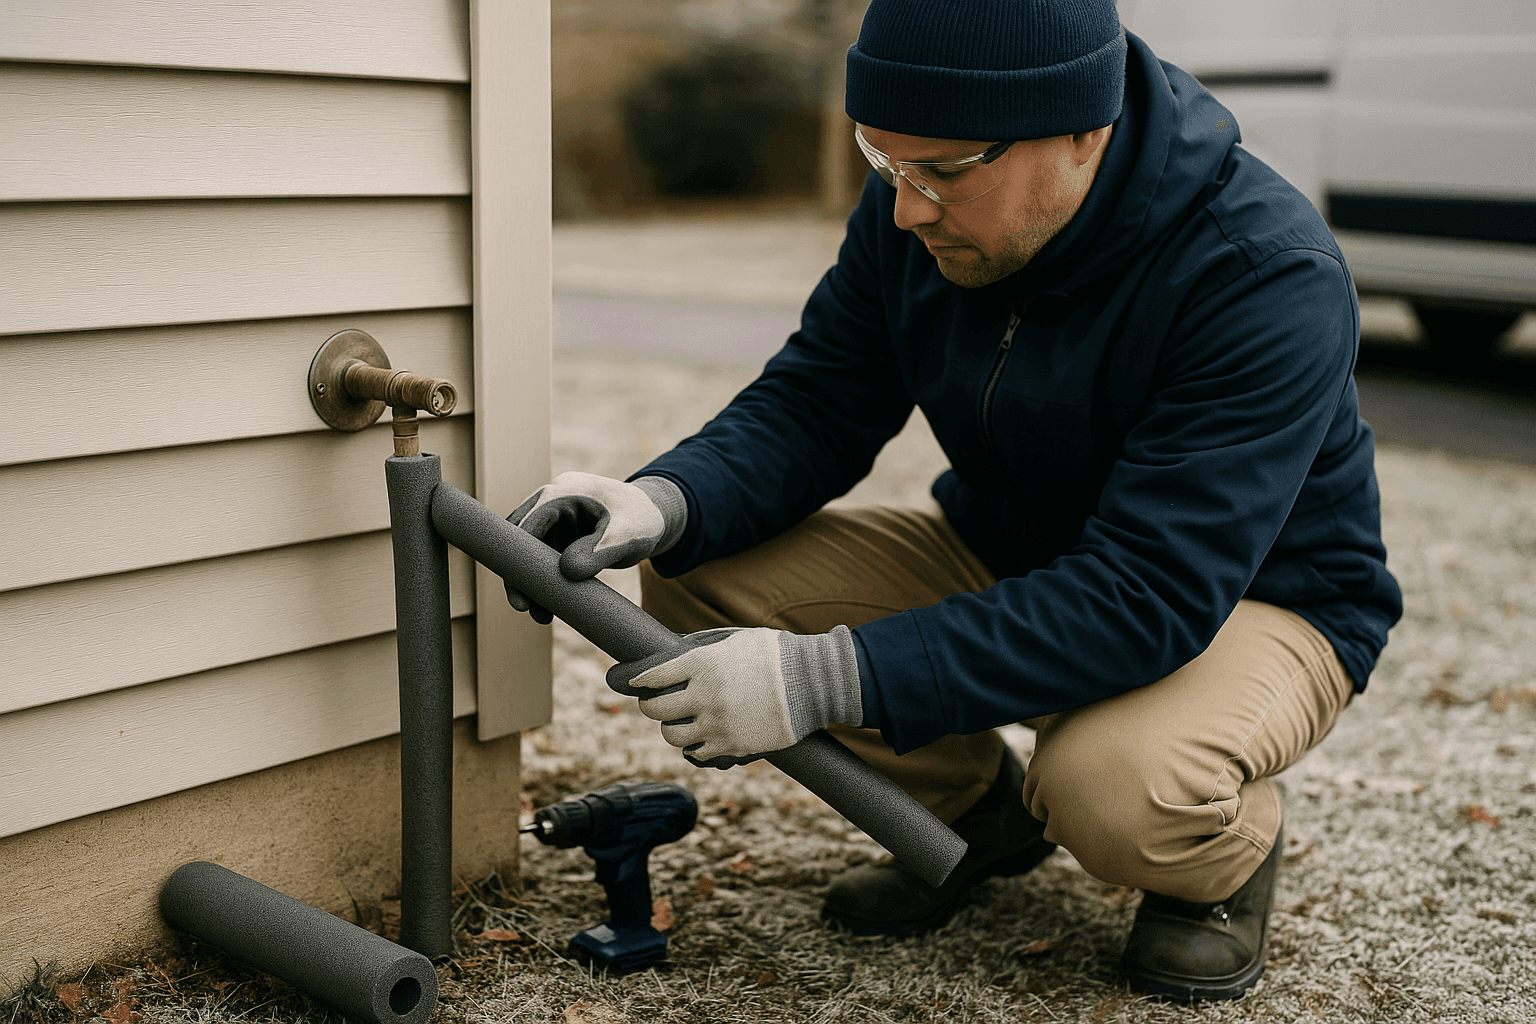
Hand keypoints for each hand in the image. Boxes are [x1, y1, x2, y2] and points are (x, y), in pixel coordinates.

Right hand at [505, 472, 685, 622]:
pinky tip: (550, 607)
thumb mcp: (626, 534)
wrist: (656, 517)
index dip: (517, 557)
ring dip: (532, 582)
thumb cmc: (642, 518)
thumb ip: (600, 551)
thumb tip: (568, 572)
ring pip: (531, 554)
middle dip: (519, 574)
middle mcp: (553, 503)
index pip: (527, 524)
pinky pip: (545, 560)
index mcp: (563, 492)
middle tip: (522, 607)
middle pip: (521, 539)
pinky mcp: (562, 536)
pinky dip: (546, 582)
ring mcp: (556, 520)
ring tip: (541, 616)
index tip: (519, 590)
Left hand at [606, 625, 863, 763]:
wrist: (815, 683)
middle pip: (654, 710)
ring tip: (683, 719)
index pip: (653, 676)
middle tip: (656, 702)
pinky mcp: (731, 747)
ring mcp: (717, 725)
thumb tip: (665, 655)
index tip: (632, 681)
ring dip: (672, 727)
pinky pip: (696, 753)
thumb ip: (697, 649)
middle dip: (651, 705)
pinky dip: (694, 745)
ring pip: (671, 735)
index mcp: (703, 663)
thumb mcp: (733, 639)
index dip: (638, 680)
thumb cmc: (774, 654)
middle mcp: (705, 696)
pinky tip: (703, 733)